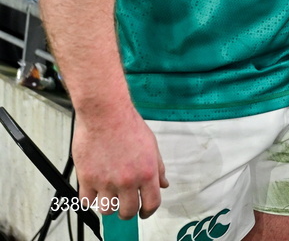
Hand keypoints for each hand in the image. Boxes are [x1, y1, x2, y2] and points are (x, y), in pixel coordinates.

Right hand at [72, 105, 167, 219]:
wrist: (106, 114)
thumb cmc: (129, 126)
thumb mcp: (152, 146)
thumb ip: (158, 168)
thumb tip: (163, 184)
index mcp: (147, 173)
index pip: (152, 204)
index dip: (148, 211)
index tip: (144, 212)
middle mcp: (128, 181)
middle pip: (128, 212)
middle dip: (127, 212)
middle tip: (124, 206)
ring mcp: (106, 181)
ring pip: (107, 210)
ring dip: (109, 205)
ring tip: (109, 195)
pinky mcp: (87, 178)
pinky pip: (87, 201)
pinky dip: (90, 199)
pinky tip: (94, 190)